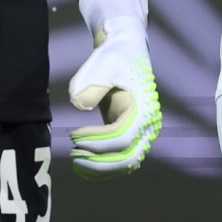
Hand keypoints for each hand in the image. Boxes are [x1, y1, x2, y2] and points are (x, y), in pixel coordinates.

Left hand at [68, 0, 163, 177]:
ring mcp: (141, 132)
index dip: (97, 141)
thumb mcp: (102, 64)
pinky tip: (83, 166)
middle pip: (128, 158)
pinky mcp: (131, 135)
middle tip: (74, 155)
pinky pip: (121, 160)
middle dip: (99, 162)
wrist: (124, 52)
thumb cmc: (113, 57)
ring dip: (101, 168)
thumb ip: (92, 85)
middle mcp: (148, 125)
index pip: (122, 137)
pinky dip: (103, 167)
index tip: (74, 134)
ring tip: (75, 161)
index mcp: (143, 108)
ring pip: (126, 163)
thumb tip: (81, 106)